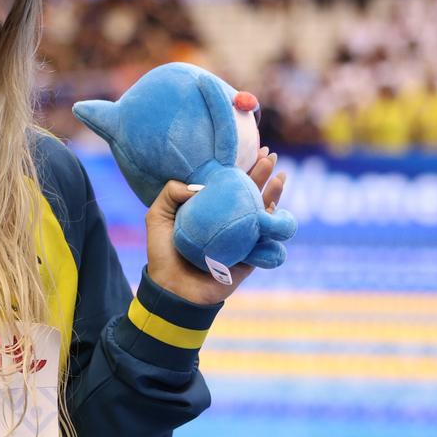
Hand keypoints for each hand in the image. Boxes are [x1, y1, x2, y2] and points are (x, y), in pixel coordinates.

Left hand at [145, 147, 286, 304]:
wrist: (171, 288)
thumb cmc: (162, 253)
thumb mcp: (157, 215)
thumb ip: (172, 191)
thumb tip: (201, 184)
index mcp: (206, 211)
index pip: (226, 184)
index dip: (238, 167)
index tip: (250, 148)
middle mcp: (225, 222)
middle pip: (248, 192)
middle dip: (261, 173)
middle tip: (269, 155)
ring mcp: (239, 237)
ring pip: (261, 210)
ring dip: (273, 192)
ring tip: (279, 173)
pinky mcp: (249, 255)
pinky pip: (266, 235)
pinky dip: (272, 220)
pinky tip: (273, 204)